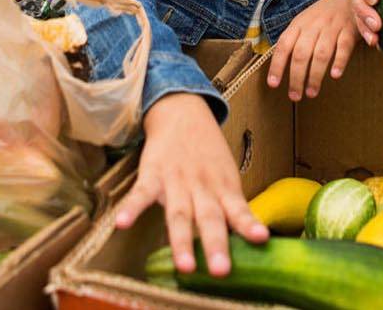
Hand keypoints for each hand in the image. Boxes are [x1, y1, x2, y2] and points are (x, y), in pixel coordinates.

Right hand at [115, 93, 267, 275]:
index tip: (260, 238)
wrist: (183, 112)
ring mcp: (176, 181)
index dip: (248, 224)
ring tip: (184, 265)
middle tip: (220, 271)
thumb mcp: (226, 177)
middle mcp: (202, 187)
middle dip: (215, 245)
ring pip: (179, 214)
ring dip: (181, 240)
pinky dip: (131, 208)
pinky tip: (122, 223)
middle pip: (209, 218)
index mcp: (224, 188)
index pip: (238, 209)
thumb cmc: (208, 154)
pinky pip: (140, 194)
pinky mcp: (152, 174)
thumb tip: (244, 241)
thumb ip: (231, 208)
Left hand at [266, 0, 357, 100]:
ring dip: (315, 75)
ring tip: (311, 92)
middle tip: (295, 96)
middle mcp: (314, 25)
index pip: (284, 45)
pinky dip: (339, 61)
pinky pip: (343, 47)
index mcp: (299, 24)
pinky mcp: (350, 30)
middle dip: (296, 77)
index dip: (277, 65)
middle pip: (301, 53)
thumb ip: (294, 40)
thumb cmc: (324, 15)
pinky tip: (335, 75)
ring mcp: (332, 27)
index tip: (273, 84)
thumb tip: (279, 66)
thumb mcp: (305, 22)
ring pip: (321, 53)